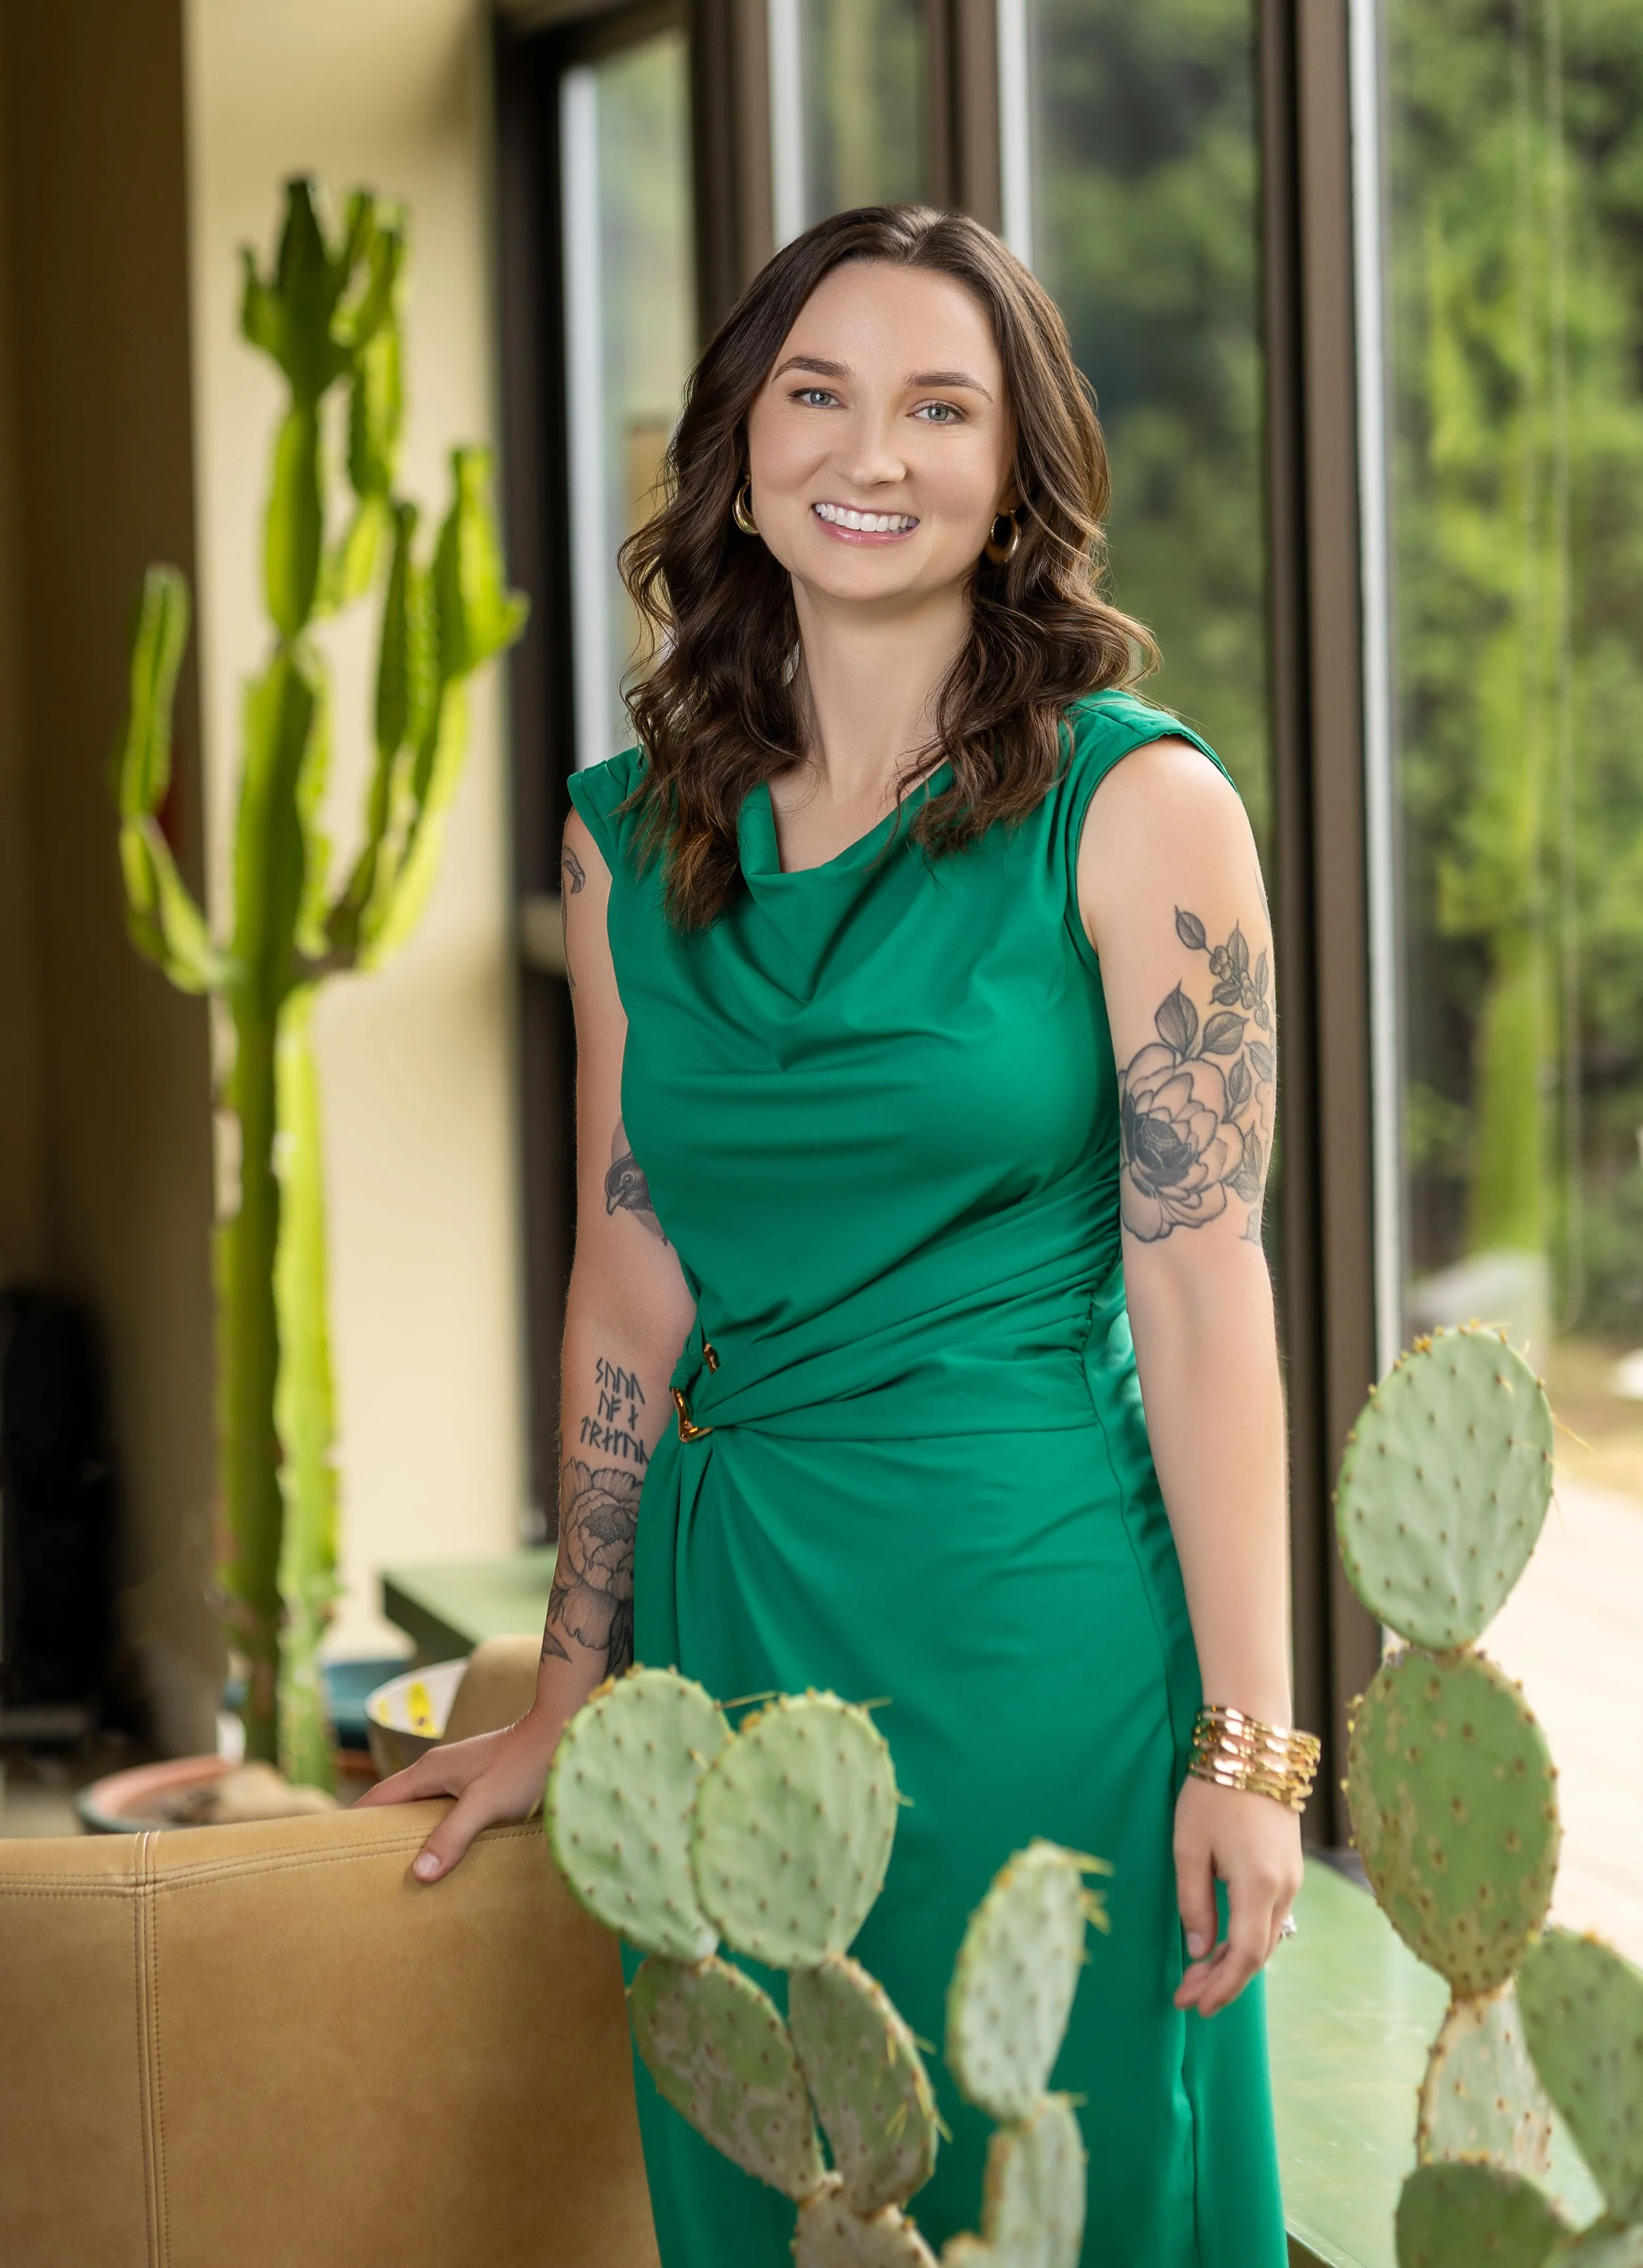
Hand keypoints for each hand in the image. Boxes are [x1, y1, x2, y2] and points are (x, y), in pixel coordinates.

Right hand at [353, 1708, 568, 1882]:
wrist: (559, 1732)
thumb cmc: (523, 1765)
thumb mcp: (485, 1804)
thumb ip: (452, 1836)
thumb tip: (419, 1874)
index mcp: (428, 1771)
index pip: (376, 1799)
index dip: (352, 1823)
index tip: (329, 1850)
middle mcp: (436, 1770)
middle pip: (393, 1804)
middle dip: (374, 1832)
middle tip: (359, 1871)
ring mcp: (456, 1775)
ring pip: (418, 1807)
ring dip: (405, 1833)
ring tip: (395, 1870)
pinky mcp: (475, 1782)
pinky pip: (440, 1809)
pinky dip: (431, 1829)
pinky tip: (440, 1853)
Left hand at [1171, 1773, 1302, 2016]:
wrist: (1252, 1748)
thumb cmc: (1213, 1793)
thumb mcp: (1189, 1847)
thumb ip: (1194, 1902)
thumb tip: (1199, 1950)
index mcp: (1259, 1884)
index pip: (1246, 1955)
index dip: (1222, 1987)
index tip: (1194, 2006)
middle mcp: (1285, 1888)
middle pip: (1258, 1953)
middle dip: (1222, 1981)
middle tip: (1185, 1997)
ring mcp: (1292, 1879)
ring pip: (1266, 1937)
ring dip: (1233, 1962)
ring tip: (1195, 1978)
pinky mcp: (1289, 1868)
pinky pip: (1270, 1917)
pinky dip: (1246, 1939)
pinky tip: (1220, 1944)